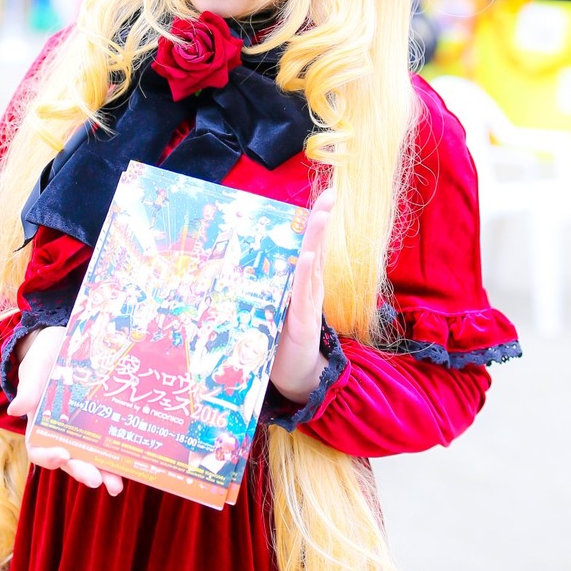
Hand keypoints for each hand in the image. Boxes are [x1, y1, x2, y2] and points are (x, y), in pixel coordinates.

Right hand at [6, 326, 123, 496]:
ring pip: (91, 456)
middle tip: (97, 481)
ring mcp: (82, 428)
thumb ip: (29, 387)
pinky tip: (131, 461)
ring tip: (117, 484)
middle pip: (69, 459)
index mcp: (39, 422)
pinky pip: (108, 440)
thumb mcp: (35, 366)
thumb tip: (15, 409)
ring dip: (104, 472)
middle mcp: (61, 432)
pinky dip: (118, 453)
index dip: (48, 457)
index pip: (38, 448)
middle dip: (83, 471)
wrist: (65, 341)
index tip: (62, 456)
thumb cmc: (45, 355)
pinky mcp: (100, 421)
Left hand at [270, 188, 334, 403]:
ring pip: (314, 264)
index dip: (316, 221)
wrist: (296, 376)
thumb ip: (264, 286)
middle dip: (323, 220)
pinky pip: (305, 292)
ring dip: (318, 238)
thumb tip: (238, 262)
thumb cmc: (279, 340)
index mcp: (303, 283)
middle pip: (317, 247)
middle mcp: (309, 288)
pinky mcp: (303, 320)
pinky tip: (310, 256)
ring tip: (323, 214)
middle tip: (332, 195)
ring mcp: (308, 303)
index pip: (310, 245)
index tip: (325, 196)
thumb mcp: (270, 306)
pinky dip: (307, 273)